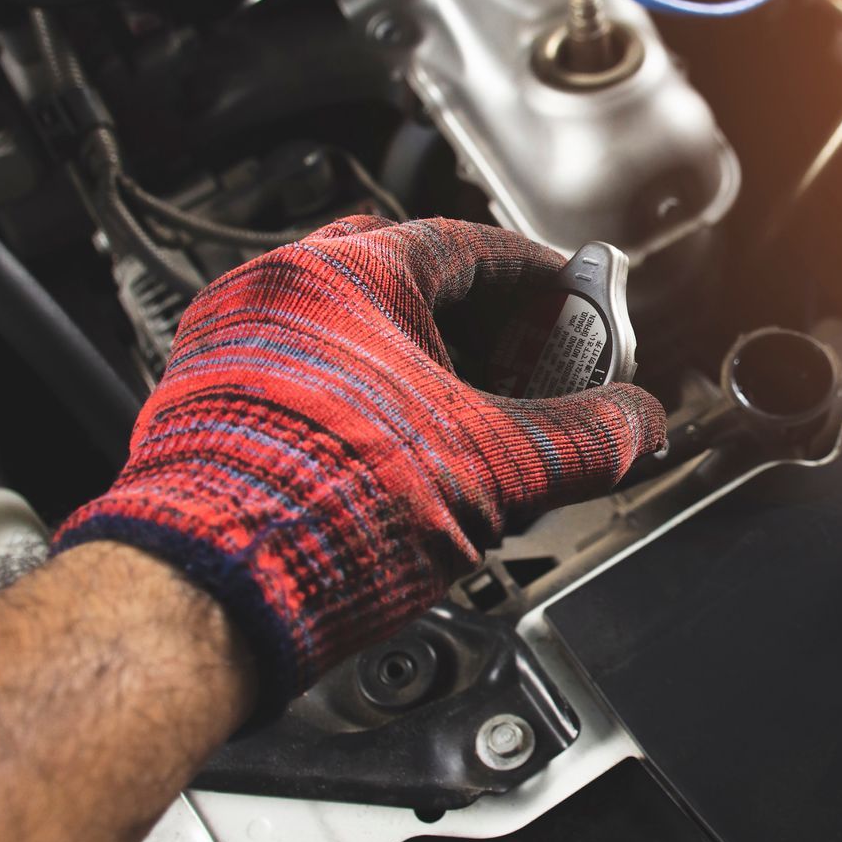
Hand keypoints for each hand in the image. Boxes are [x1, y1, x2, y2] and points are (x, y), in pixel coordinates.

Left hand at [54, 216, 665, 714]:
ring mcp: (235, 349)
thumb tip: (635, 426)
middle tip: (528, 369)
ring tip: (469, 427)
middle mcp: (278, 294)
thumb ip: (583, 440)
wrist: (207, 594)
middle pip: (409, 285)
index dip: (540, 279)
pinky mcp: (209, 409)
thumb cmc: (321, 510)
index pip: (469, 247)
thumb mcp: (495, 469)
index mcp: (348, 275)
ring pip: (355, 336)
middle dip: (480, 327)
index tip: (573, 301)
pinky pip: (312, 382)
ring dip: (421, 370)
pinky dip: (369, 405)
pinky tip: (400, 462)